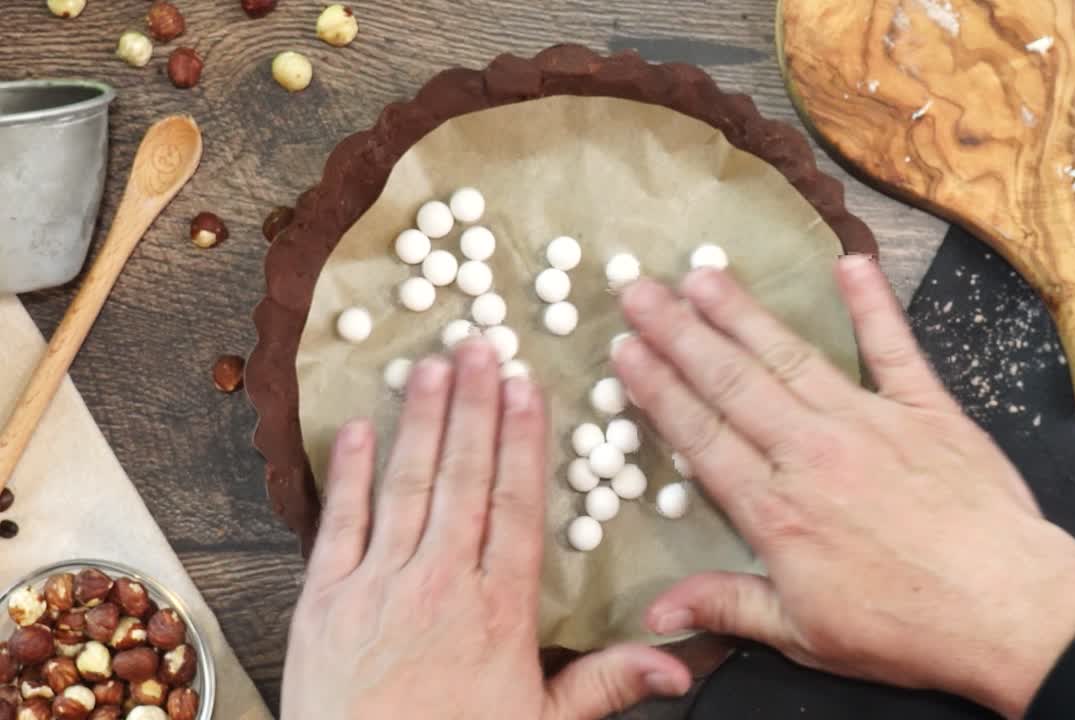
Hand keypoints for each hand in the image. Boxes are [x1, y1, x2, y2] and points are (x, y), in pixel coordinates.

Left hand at [280, 340, 690, 719]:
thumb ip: (608, 684)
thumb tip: (678, 667)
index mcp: (498, 609)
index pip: (516, 504)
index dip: (523, 440)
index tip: (525, 390)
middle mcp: (441, 583)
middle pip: (464, 477)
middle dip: (473, 406)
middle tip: (479, 348)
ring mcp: (380, 586)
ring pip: (407, 485)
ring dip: (422, 421)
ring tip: (431, 367)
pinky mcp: (326, 599)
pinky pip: (340, 522)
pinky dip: (348, 472)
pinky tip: (360, 428)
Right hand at [612, 256, 1074, 718]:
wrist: (1009, 611)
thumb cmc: (905, 628)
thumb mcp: (804, 634)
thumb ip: (727, 605)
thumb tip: (652, 614)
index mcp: (777, 508)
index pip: (701, 435)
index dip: (657, 389)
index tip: (624, 350)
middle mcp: (811, 452)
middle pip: (731, 382)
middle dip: (678, 333)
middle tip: (638, 290)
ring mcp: (869, 422)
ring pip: (790, 356)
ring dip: (742, 312)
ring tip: (703, 274)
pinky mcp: (927, 409)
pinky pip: (893, 347)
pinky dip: (872, 304)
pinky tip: (848, 264)